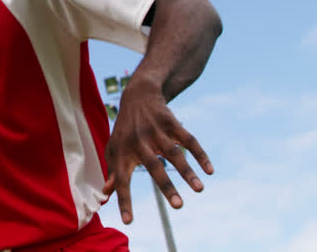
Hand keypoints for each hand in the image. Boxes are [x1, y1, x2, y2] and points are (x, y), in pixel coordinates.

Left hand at [102, 83, 213, 224]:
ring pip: (173, 154)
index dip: (123, 200)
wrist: (137, 94)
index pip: (121, 180)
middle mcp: (138, 142)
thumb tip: (107, 192)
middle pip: (153, 167)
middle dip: (166, 186)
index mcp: (122, 152)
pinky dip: (200, 154)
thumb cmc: (125, 129)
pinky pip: (188, 139)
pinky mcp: (171, 122)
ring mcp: (155, 131)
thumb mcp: (114, 147)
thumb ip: (113, 170)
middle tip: (179, 207)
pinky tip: (209, 170)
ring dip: (187, 171)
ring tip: (200, 189)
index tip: (129, 221)